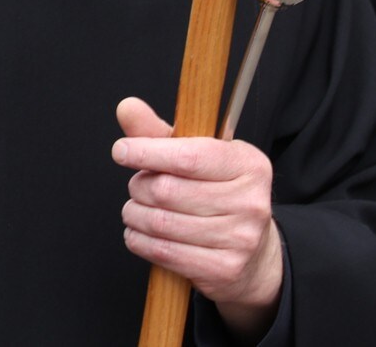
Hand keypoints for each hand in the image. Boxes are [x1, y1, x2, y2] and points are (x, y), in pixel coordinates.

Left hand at [113, 97, 282, 342]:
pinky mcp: (225, 269)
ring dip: (134, 215)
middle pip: (167, 190)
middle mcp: (250, 201)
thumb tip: (127, 107)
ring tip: (136, 210)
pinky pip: (164, 252)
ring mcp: (241, 238)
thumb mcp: (198, 156)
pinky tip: (139, 233)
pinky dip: (139, 240)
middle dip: (139, 187)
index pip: (189, 156)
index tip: (121, 151)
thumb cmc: (218, 194)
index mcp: (248, 163)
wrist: (254, 254)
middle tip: (138, 187)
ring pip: (160, 222)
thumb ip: (160, 132)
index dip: (148, 152)